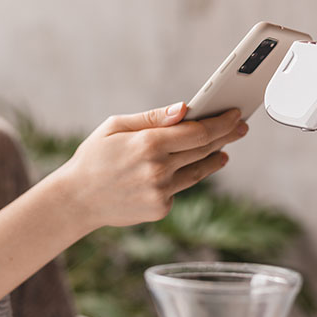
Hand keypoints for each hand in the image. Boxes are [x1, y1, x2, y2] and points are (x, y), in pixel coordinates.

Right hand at [56, 102, 247, 230]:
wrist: (77, 199)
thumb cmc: (93, 157)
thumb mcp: (114, 126)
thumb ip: (151, 118)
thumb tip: (184, 108)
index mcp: (147, 143)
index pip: (198, 132)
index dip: (221, 122)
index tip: (235, 113)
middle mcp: (158, 168)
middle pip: (204, 149)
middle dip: (226, 136)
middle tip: (240, 127)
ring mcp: (160, 191)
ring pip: (198, 171)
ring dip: (215, 158)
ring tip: (224, 150)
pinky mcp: (160, 208)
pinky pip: (180, 188)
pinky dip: (187, 176)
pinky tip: (193, 167)